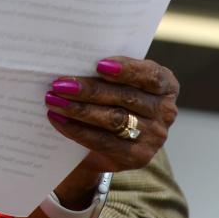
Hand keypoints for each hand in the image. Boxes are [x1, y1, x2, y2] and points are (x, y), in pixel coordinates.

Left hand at [45, 56, 178, 203]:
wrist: (112, 140)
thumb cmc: (114, 97)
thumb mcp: (119, 81)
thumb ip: (107, 70)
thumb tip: (73, 60)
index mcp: (166, 85)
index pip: (151, 75)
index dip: (127, 69)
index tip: (99, 65)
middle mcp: (165, 111)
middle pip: (126, 97)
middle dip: (89, 89)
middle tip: (59, 84)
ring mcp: (155, 137)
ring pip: (114, 119)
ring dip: (79, 109)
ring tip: (53, 100)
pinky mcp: (137, 157)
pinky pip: (104, 141)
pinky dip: (77, 129)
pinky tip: (58, 119)